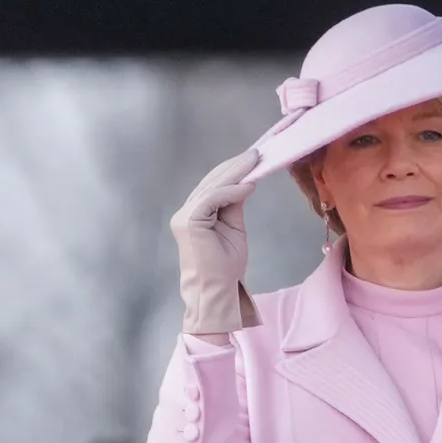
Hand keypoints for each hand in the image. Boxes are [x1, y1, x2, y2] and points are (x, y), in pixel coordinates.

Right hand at [171, 148, 263, 335]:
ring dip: (235, 173)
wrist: (217, 289)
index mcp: (196, 212)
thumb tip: (244, 184)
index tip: (253, 159)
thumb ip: (234, 206)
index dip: (232, 171)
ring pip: (211, 187)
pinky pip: (211, 199)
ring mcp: (185, 216)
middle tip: (256, 153)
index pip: (213, 186)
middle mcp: (186, 211)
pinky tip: (249, 186)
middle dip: (234, 166)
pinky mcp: (189, 222)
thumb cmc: (226, 265)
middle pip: (211, 182)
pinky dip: (231, 191)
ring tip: (255, 162)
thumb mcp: (234, 228)